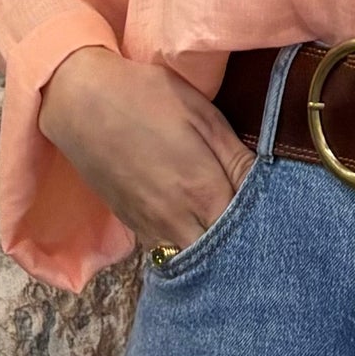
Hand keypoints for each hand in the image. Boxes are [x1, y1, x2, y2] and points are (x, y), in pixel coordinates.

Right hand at [39, 48, 255, 256]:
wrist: (80, 103)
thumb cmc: (147, 98)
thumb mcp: (201, 115)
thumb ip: (235, 156)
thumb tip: (264, 183)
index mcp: (202, 190)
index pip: (247, 227)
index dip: (264, 219)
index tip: (274, 207)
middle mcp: (177, 220)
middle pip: (221, 252)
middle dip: (240, 241)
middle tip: (252, 217)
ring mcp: (150, 228)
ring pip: (192, 257)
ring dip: (211, 246)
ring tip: (222, 220)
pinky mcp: (131, 227)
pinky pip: (167, 249)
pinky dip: (184, 242)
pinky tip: (192, 221)